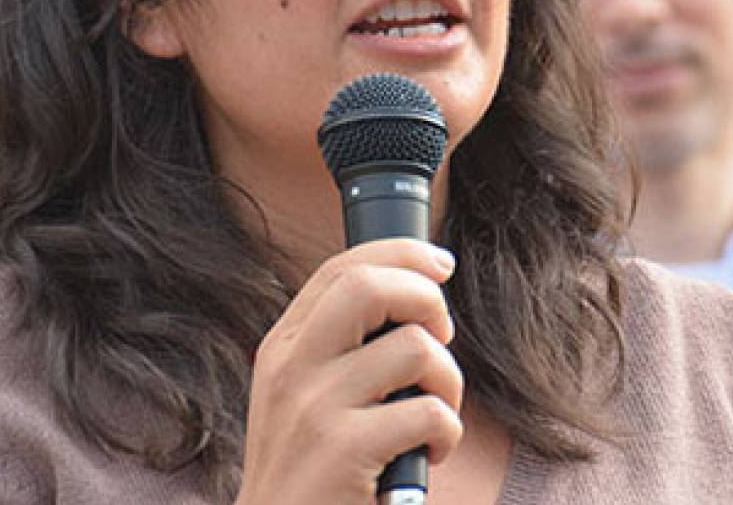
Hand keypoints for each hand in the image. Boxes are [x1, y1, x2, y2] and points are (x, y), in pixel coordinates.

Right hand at [233, 239, 461, 504]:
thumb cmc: (313, 476)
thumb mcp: (308, 400)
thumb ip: (343, 351)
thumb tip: (417, 300)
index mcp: (283, 349)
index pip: (342, 268)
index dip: (402, 255)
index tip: (441, 265)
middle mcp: (291, 368)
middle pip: (369, 285)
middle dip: (426, 298)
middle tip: (441, 338)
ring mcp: (313, 408)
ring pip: (415, 348)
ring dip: (449, 380)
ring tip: (436, 416)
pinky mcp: (341, 450)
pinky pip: (428, 412)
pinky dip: (448, 432)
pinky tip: (431, 453)